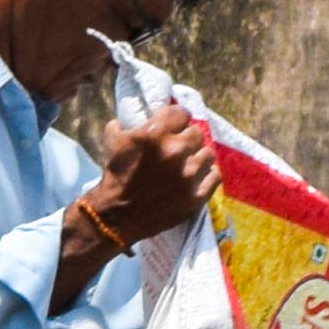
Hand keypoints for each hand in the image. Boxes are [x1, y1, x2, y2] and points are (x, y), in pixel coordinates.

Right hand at [79, 108, 219, 250]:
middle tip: (179, 146)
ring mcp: (189, 175)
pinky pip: (215, 176)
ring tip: (189, 162)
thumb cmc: (116, 175)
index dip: (177, 118)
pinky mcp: (196, 196)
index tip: (175, 125)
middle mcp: (176, 151)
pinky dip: (207, 175)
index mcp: (156, 134)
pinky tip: (197, 176)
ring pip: (208, 153)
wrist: (118, 215)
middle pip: (197, 133)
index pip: (182, 113)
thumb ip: (127, 123)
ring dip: (198, 156)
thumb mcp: (113, 140)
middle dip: (187, 138)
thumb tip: (140, 114)